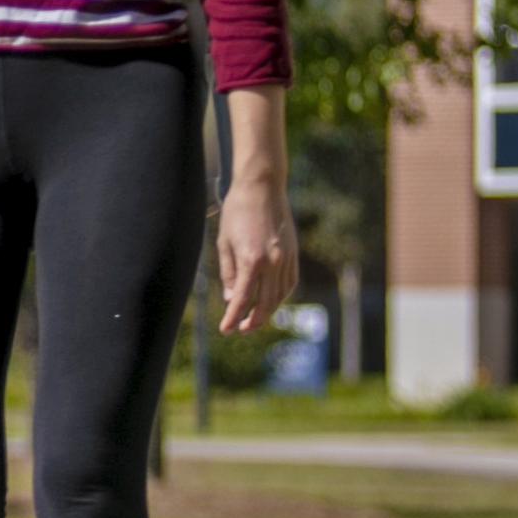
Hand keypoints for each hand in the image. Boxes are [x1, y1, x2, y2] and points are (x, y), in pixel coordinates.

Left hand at [216, 174, 297, 335]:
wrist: (262, 186)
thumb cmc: (237, 211)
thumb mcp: (224, 242)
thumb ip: (228, 273)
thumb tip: (231, 299)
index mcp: (252, 260)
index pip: (242, 299)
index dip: (233, 318)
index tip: (226, 330)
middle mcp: (273, 262)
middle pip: (265, 303)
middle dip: (253, 321)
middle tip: (241, 329)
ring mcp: (286, 258)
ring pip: (280, 296)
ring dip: (268, 311)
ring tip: (254, 319)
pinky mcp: (293, 253)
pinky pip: (289, 282)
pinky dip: (280, 296)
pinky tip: (270, 300)